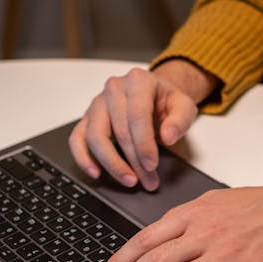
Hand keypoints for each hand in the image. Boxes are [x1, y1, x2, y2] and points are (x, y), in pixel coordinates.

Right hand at [69, 61, 217, 190]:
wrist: (154, 94)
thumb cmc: (167, 101)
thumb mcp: (184, 106)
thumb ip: (180, 120)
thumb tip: (168, 136)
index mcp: (138, 81)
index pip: (137, 115)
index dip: (144, 144)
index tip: (152, 165)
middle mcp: (114, 88)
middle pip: (118, 130)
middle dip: (133, 161)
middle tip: (147, 180)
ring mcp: (97, 103)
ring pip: (95, 136)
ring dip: (111, 163)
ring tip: (128, 180)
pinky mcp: (87, 118)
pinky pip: (77, 138)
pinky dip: (83, 157)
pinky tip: (96, 172)